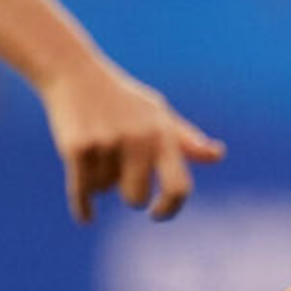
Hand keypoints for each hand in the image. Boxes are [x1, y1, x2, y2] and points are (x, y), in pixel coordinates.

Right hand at [42, 63, 224, 223]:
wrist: (74, 73)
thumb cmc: (121, 100)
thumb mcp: (156, 114)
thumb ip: (185, 139)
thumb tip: (217, 155)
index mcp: (161, 135)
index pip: (178, 186)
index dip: (170, 208)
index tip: (157, 213)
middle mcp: (138, 140)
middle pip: (136, 198)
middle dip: (128, 193)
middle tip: (121, 173)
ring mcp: (107, 144)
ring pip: (104, 191)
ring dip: (99, 179)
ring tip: (96, 149)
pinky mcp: (78, 149)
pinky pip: (81, 193)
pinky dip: (82, 207)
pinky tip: (87, 217)